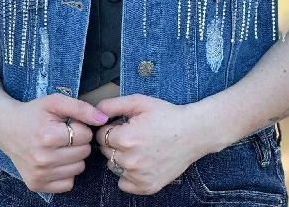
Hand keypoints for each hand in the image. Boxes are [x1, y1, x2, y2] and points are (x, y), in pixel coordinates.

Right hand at [0, 92, 108, 193]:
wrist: (6, 128)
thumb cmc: (34, 113)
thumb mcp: (55, 102)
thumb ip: (81, 108)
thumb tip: (103, 119)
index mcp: (48, 136)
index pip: (85, 136)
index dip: (80, 127)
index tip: (68, 124)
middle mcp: (43, 159)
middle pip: (83, 153)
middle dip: (78, 142)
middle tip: (64, 135)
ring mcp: (39, 174)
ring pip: (78, 169)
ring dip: (74, 157)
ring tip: (59, 146)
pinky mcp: (36, 185)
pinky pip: (68, 183)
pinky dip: (66, 172)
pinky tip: (55, 160)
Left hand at [94, 94, 215, 195]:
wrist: (193, 133)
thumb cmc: (166, 115)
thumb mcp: (139, 102)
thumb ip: (113, 105)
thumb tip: (96, 111)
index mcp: (126, 138)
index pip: (101, 135)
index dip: (111, 128)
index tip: (123, 125)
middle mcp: (130, 160)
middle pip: (106, 151)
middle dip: (115, 142)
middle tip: (134, 134)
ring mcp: (139, 176)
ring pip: (114, 167)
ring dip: (121, 158)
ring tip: (139, 147)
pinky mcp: (147, 187)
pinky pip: (124, 184)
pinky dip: (128, 175)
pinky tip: (141, 161)